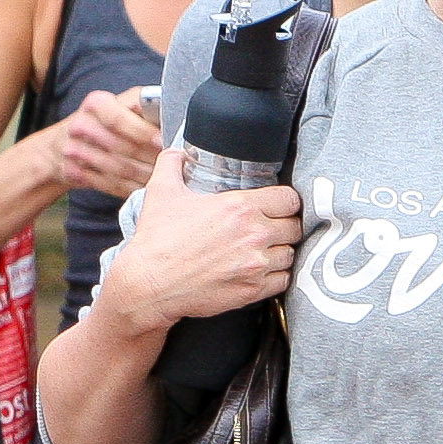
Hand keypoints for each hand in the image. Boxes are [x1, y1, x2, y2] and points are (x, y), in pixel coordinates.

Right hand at [51, 85, 164, 197]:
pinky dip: (129, 187)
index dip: (143, 132)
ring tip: (162, 178)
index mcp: (96, 104)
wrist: (62, 142)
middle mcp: (82, 125)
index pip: (119, 119)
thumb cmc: (101, 122)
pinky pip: (108, 183)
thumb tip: (175, 121)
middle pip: (121, 147)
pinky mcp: (73, 171)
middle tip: (170, 165)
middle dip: (149, 158)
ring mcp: (73, 150)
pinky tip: (143, 187)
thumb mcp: (120, 105)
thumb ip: (142, 110)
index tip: (164, 142)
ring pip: (117, 168)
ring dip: (142, 176)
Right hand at [98, 148, 298, 329]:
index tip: (276, 208)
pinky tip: (260, 272)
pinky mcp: (252, 290)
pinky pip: (283, 280)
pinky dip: (275, 277)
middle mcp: (254, 234)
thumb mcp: (161, 194)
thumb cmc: (156, 242)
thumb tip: (175, 153)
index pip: (289, 199)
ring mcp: (255, 264)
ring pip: (290, 254)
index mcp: (240, 206)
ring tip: (263, 252)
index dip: (284, 203)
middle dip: (284, 228)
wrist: (147, 285)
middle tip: (269, 231)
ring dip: (279, 253)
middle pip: (294, 227)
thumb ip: (171, 165)